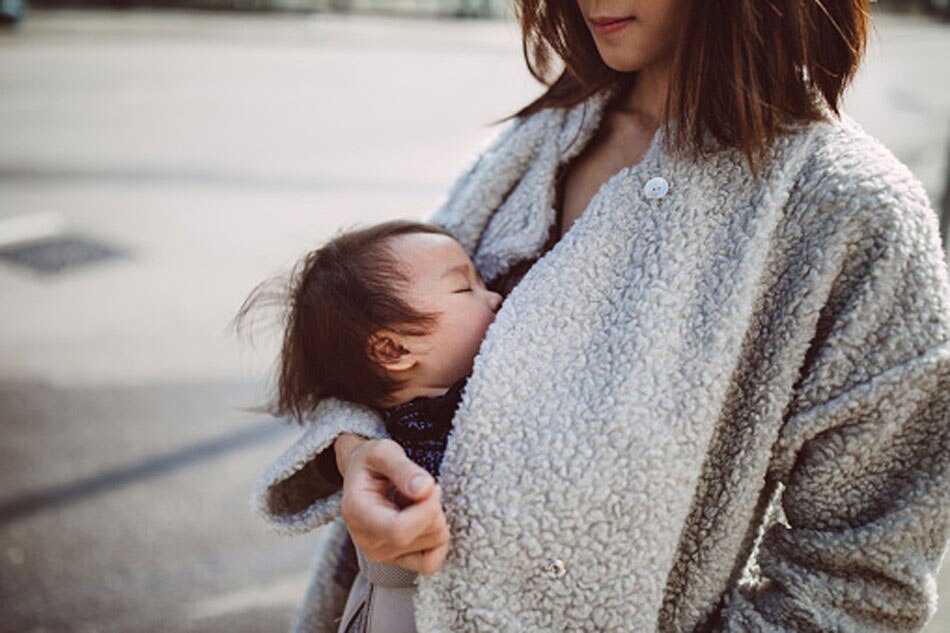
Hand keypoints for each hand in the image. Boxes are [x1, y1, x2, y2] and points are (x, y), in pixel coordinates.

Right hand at [336, 435, 449, 574]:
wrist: (361, 476)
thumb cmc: (371, 462)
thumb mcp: (383, 452)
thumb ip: (403, 469)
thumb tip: (425, 489)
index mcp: (357, 512)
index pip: (400, 530)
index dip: (427, 509)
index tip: (432, 486)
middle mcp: (366, 540)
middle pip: (422, 535)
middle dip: (434, 508)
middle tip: (421, 488)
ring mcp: (380, 554)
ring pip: (434, 544)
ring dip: (435, 518)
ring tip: (413, 501)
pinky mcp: (396, 560)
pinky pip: (431, 561)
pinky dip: (437, 538)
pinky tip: (421, 518)